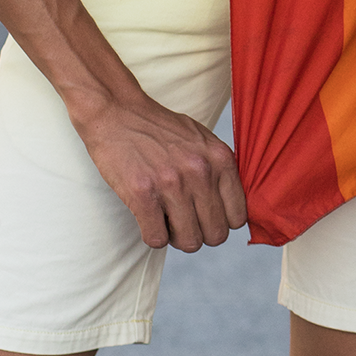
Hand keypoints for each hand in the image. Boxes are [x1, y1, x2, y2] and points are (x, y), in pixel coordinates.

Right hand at [73, 89, 248, 249]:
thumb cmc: (160, 129)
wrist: (118, 113)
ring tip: (166, 219)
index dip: (222, 223)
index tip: (207, 218)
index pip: (238, 217)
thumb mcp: (203, 140)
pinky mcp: (142, 194)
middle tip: (184, 222)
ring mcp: (172, 184)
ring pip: (189, 242)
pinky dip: (153, 235)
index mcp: (220, 158)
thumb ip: (220, 169)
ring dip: (177, 238)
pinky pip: (157, 239)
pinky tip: (149, 218)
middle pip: (216, 234)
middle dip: (201, 234)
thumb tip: (232, 209)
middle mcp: (201, 172)